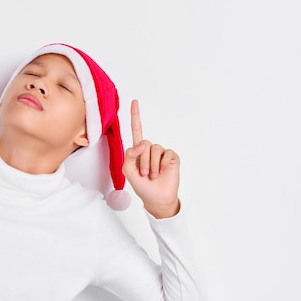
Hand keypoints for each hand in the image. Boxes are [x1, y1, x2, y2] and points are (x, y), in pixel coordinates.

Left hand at [122, 99, 179, 217]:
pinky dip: (162, 164)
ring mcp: (161, 153)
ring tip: (153, 176)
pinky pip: (166, 154)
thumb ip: (129, 156)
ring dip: (151, 165)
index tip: (134, 101)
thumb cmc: (142, 186)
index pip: (136, 130)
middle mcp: (149, 149)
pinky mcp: (171, 157)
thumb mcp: (128, 172)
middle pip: (143, 143)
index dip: (135, 116)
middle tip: (145, 174)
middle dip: (142, 161)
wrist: (156, 198)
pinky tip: (162, 172)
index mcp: (138, 151)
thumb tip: (140, 144)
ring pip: (154, 149)